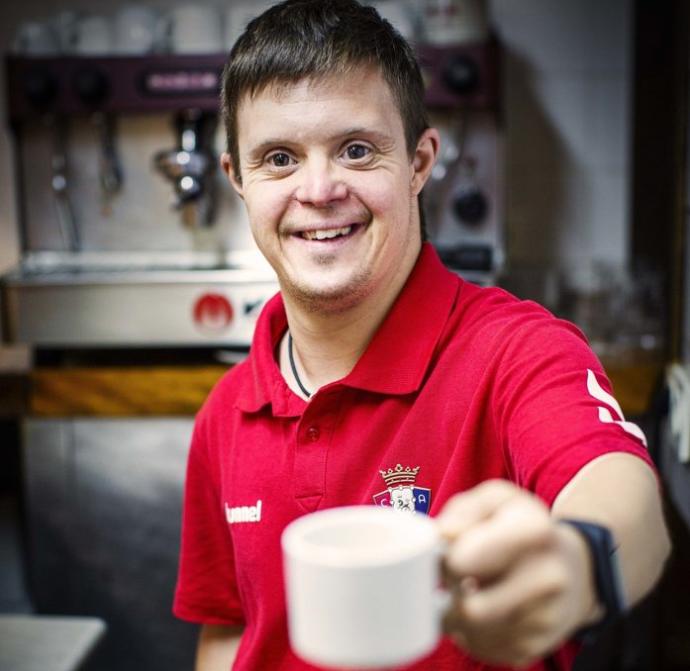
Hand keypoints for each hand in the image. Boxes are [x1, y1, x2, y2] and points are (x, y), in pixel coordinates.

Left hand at [436, 480, 598, 666]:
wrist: (574, 569)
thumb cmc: (522, 529)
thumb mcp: (496, 501)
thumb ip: (463, 511)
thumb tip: (442, 535)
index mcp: (534, 531)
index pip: (463, 561)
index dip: (446, 557)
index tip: (451, 550)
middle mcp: (547, 578)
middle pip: (468, 608)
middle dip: (451, 591)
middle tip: (457, 575)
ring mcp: (544, 620)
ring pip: (470, 632)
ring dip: (457, 613)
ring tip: (472, 589)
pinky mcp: (533, 649)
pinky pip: (480, 649)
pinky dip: (470, 632)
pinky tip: (484, 608)